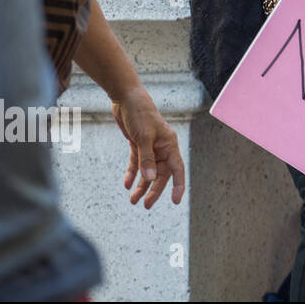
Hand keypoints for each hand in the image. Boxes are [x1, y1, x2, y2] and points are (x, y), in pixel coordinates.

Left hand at [110, 86, 185, 208]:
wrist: (126, 98)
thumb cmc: (140, 115)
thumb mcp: (143, 138)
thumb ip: (146, 159)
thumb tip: (149, 180)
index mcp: (170, 145)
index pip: (177, 169)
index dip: (178, 186)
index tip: (176, 201)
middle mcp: (162, 148)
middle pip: (160, 174)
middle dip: (153, 190)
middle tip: (144, 205)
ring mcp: (150, 147)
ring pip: (148, 171)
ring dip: (141, 185)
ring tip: (133, 200)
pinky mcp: (138, 145)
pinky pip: (137, 163)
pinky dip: (132, 174)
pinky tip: (126, 184)